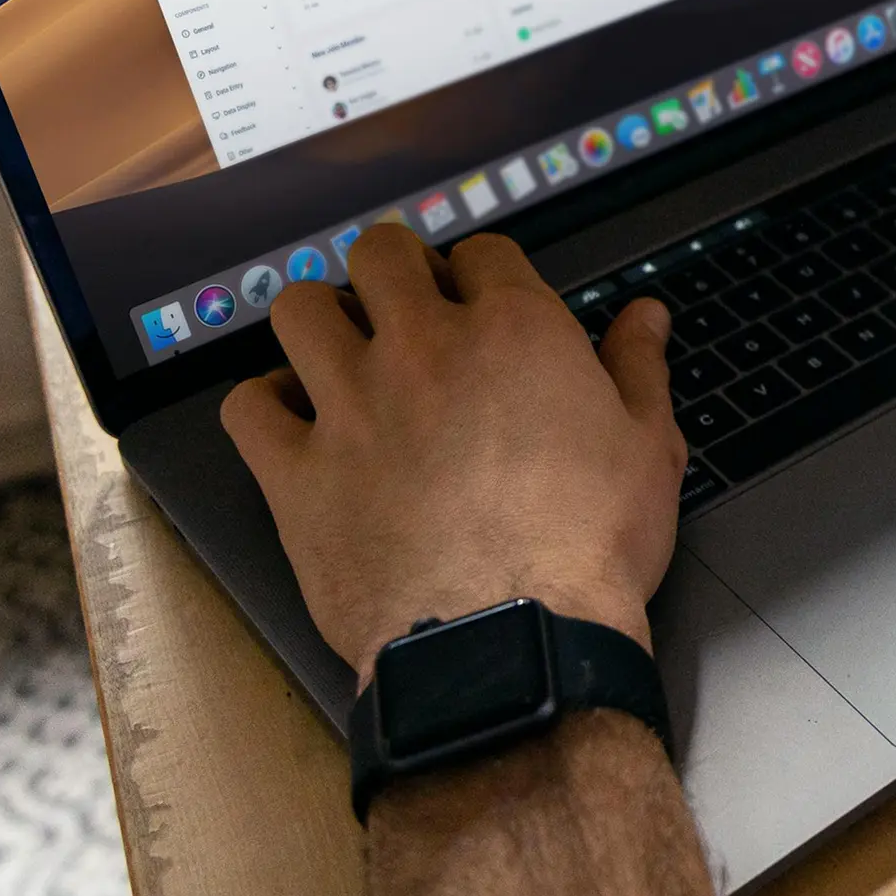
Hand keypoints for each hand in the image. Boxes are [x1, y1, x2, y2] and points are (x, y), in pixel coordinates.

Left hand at [221, 224, 684, 681]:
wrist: (514, 644)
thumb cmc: (589, 550)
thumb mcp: (647, 450)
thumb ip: (638, 368)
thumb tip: (645, 315)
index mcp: (514, 331)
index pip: (480, 251)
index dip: (481, 272)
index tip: (482, 303)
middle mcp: (423, 348)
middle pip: (381, 253)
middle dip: (394, 270)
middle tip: (407, 311)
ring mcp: (350, 406)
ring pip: (301, 308)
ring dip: (321, 319)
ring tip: (341, 351)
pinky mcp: (297, 474)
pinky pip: (247, 406)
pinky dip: (265, 405)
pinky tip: (293, 422)